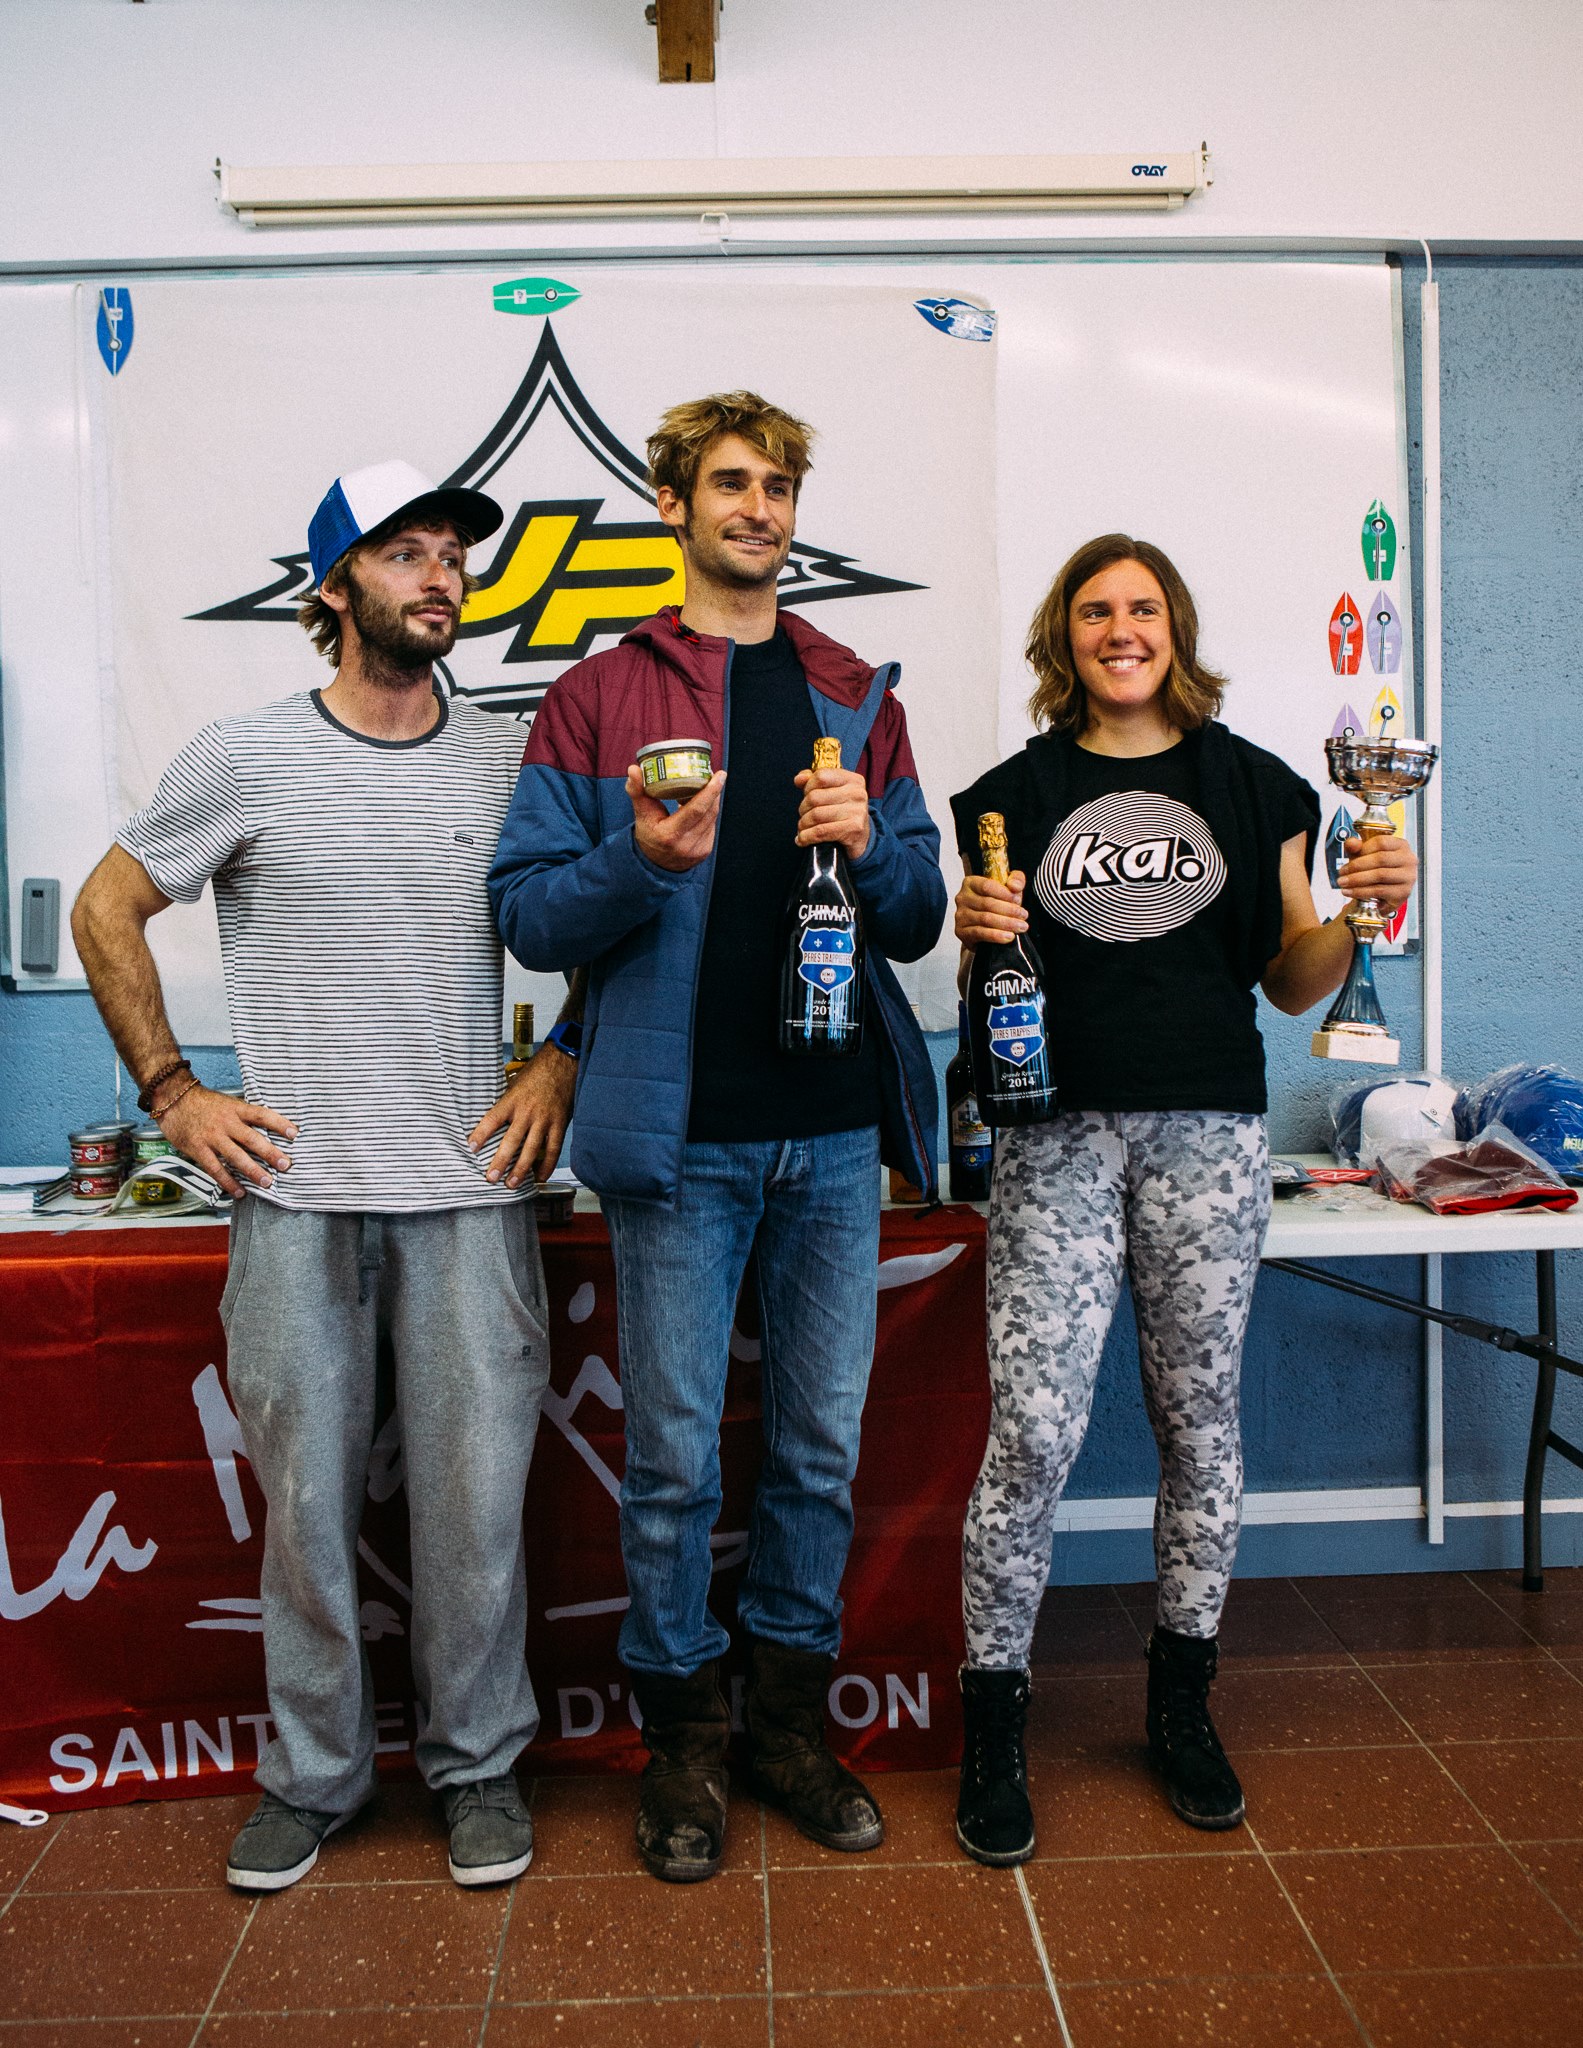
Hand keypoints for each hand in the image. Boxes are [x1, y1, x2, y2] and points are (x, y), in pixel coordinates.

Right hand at [157, 1085, 295, 1197]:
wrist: (172, 1098)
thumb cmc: (201, 1102)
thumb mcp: (226, 1102)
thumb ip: (242, 1115)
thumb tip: (265, 1128)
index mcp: (235, 1109)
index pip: (262, 1115)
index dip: (279, 1123)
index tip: (295, 1133)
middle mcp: (226, 1123)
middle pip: (253, 1139)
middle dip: (271, 1154)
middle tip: (286, 1165)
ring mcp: (212, 1137)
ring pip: (236, 1156)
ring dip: (253, 1171)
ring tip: (267, 1182)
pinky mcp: (198, 1149)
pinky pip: (216, 1169)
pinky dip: (228, 1182)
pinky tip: (239, 1192)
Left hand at [469, 1043, 576, 1187]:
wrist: (563, 1063)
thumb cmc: (538, 1072)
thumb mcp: (514, 1083)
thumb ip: (505, 1103)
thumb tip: (493, 1121)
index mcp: (513, 1100)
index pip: (493, 1119)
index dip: (481, 1134)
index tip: (471, 1147)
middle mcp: (528, 1112)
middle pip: (512, 1141)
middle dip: (500, 1162)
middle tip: (491, 1177)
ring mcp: (545, 1120)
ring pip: (532, 1149)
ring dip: (521, 1169)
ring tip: (512, 1183)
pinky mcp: (559, 1124)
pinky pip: (553, 1149)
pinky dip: (546, 1165)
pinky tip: (540, 1176)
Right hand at [626, 765, 725, 872]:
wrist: (653, 863)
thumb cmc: (647, 833)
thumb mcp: (640, 813)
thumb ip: (636, 790)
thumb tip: (634, 769)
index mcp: (670, 835)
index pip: (696, 809)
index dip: (710, 791)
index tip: (720, 774)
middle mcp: (687, 845)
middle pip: (708, 812)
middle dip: (713, 791)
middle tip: (712, 773)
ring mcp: (698, 850)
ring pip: (712, 818)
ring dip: (711, 800)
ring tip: (704, 786)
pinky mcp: (705, 850)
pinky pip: (711, 825)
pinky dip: (708, 812)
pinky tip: (702, 804)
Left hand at [794, 766, 871, 859]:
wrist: (862, 837)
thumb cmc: (843, 812)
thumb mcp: (832, 793)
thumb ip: (814, 782)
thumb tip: (799, 779)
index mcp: (852, 780)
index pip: (821, 776)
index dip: (807, 787)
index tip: (806, 796)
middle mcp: (857, 793)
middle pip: (815, 797)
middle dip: (803, 809)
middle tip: (804, 816)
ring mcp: (857, 811)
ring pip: (816, 815)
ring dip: (803, 824)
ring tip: (803, 828)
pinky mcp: (854, 829)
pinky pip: (820, 831)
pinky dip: (807, 837)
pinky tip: (803, 839)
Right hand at [954, 871, 1027, 946]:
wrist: (986, 926)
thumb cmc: (996, 904)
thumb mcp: (1008, 888)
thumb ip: (1016, 880)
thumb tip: (1015, 886)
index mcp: (971, 883)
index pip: (987, 886)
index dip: (1004, 894)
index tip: (1018, 900)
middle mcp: (963, 898)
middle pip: (988, 903)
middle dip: (1009, 910)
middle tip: (1023, 916)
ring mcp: (961, 915)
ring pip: (985, 919)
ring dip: (1006, 923)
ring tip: (1020, 926)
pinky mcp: (961, 932)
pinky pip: (980, 933)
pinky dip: (996, 936)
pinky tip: (1008, 936)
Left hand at [1336, 832, 1416, 911]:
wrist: (1383, 896)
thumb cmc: (1376, 871)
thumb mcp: (1364, 856)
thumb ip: (1356, 847)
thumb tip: (1351, 842)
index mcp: (1401, 845)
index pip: (1381, 842)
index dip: (1362, 849)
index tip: (1347, 858)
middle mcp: (1409, 860)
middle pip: (1380, 859)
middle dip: (1356, 866)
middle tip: (1341, 873)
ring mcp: (1408, 877)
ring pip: (1380, 875)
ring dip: (1357, 879)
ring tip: (1343, 883)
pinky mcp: (1403, 893)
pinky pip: (1379, 890)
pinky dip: (1361, 891)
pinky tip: (1350, 891)